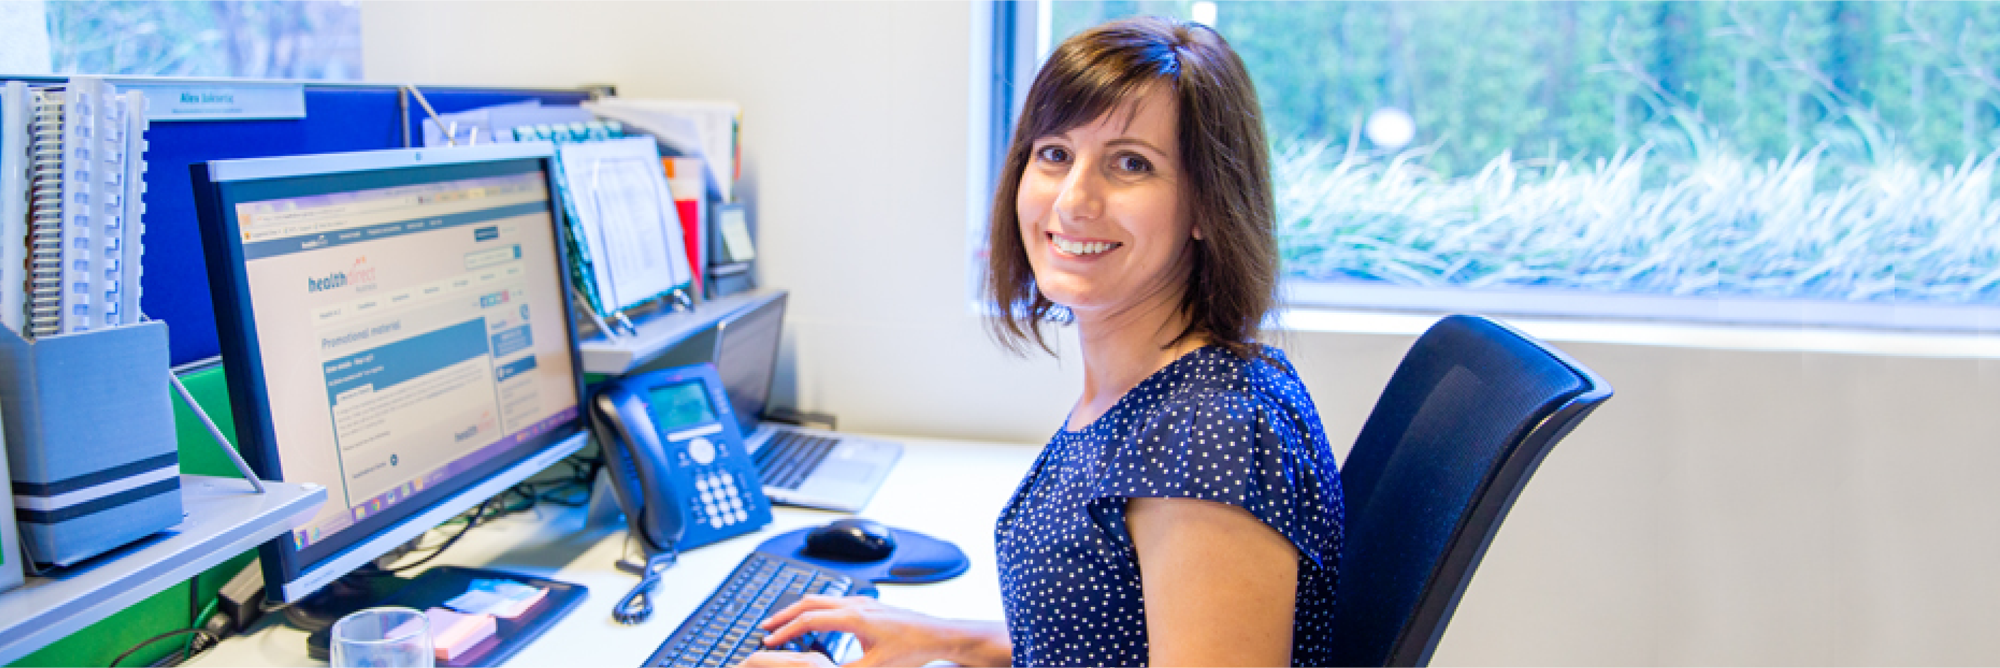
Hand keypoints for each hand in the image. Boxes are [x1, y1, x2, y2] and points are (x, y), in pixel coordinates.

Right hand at [754, 595, 1009, 667]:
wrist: (939, 635)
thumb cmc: (913, 649)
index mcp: (854, 617)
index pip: (809, 620)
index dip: (785, 631)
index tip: (769, 641)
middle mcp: (857, 604)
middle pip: (810, 602)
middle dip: (784, 614)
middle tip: (766, 627)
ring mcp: (864, 602)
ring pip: (822, 598)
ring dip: (800, 610)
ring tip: (785, 623)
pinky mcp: (870, 605)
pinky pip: (835, 601)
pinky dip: (817, 609)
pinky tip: (817, 622)